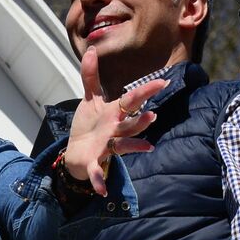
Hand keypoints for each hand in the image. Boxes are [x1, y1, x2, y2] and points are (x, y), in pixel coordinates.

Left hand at [62, 48, 164, 193]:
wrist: (76, 153)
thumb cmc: (89, 126)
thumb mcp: (89, 100)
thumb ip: (91, 76)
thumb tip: (93, 49)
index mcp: (115, 113)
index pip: (132, 100)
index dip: (146, 91)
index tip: (163, 81)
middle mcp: (115, 131)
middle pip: (131, 124)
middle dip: (141, 120)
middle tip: (153, 114)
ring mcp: (107, 147)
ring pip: (123, 146)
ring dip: (134, 145)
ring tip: (147, 146)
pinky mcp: (94, 162)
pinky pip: (98, 171)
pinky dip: (99, 180)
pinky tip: (102, 190)